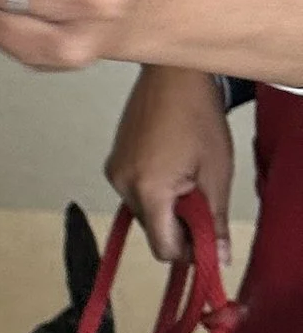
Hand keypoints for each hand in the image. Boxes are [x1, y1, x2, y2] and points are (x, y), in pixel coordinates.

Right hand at [106, 62, 234, 265]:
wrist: (173, 76)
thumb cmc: (197, 116)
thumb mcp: (216, 174)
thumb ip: (214, 221)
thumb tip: (218, 255)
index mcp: (148, 189)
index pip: (163, 247)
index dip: (189, 250)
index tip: (207, 238)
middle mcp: (122, 184)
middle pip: (153, 230)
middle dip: (179, 224)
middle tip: (202, 197)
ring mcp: (115, 171)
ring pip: (144, 212)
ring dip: (167, 206)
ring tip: (186, 174)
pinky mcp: (114, 162)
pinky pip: (135, 192)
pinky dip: (154, 190)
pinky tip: (172, 165)